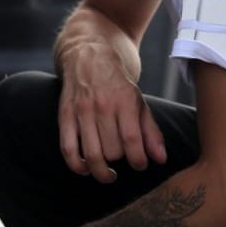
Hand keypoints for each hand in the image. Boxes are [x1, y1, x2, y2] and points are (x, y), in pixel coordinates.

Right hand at [56, 42, 165, 181]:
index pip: (131, 140)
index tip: (140, 165)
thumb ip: (151, 131)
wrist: (88, 53)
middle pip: (112, 150)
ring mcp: (81, 111)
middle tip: (123, 159)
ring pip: (92, 154)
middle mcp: (102, 106)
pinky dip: (76, 165)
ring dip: (101, 171)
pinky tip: (86, 169)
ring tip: (109, 173)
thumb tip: (160, 159)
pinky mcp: (65, 115)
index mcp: (124, 100)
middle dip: (120, 161)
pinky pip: (67, 148)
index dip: (138, 160)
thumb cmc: (116, 81)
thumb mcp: (139, 101)